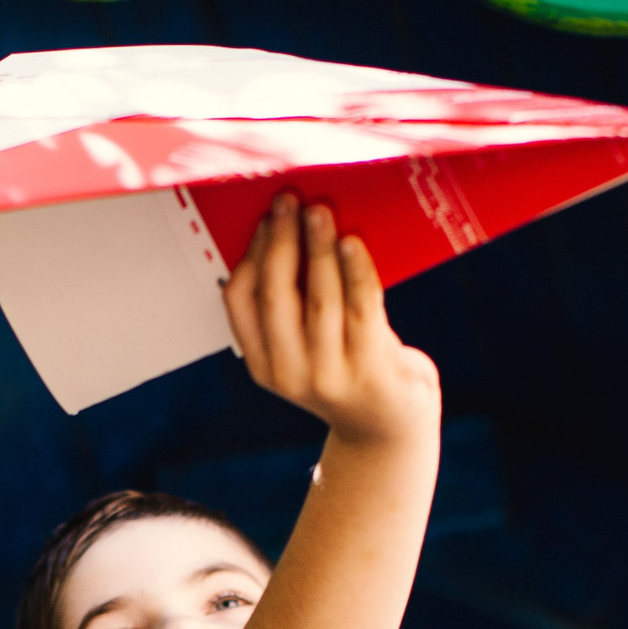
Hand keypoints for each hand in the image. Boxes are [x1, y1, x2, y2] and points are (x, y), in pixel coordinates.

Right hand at [224, 194, 440, 446]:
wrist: (388, 428)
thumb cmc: (348, 369)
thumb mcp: (306, 349)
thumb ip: (292, 307)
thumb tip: (289, 229)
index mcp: (262, 364)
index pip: (239, 301)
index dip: (250, 254)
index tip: (265, 218)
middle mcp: (290, 373)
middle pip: (276, 295)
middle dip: (280, 241)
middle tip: (288, 200)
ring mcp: (330, 375)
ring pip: (319, 300)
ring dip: (318, 248)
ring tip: (319, 211)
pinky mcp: (370, 371)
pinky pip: (362, 309)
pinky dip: (356, 271)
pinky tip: (353, 242)